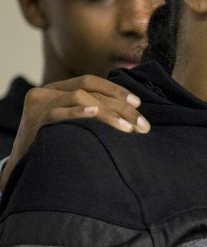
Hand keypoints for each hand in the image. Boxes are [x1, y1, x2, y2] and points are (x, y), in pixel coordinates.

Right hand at [0, 75, 149, 190]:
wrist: (22, 165)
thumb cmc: (53, 143)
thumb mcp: (69, 122)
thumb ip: (90, 112)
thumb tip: (131, 113)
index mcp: (56, 89)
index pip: (90, 81)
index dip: (116, 90)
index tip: (139, 104)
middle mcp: (46, 92)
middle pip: (90, 90)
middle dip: (121, 106)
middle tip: (143, 125)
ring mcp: (40, 105)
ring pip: (79, 97)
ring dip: (108, 113)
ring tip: (129, 129)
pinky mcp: (34, 122)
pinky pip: (58, 113)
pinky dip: (78, 112)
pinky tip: (94, 114)